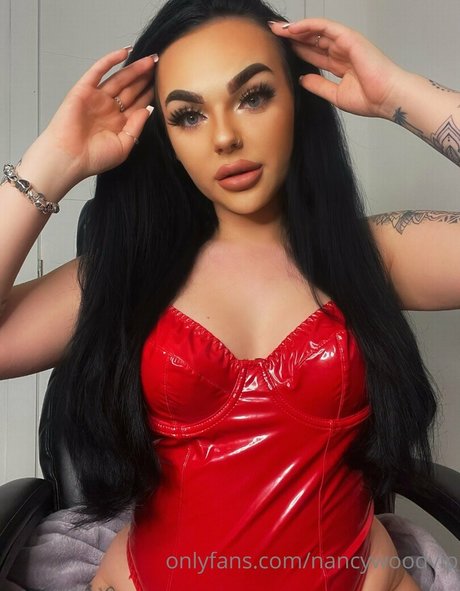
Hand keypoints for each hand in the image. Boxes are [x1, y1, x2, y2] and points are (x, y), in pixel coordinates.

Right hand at [39, 47, 156, 183]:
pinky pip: (98, 71)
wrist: (70, 158)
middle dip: (145, 78)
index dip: (150, 93)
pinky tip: (124, 52)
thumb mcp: (124, 145)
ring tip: (150, 60)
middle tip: (160, 65)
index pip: (138, 103)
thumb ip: (136, 126)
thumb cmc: (94, 158)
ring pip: (119, 79)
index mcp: (119, 123)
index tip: (164, 83)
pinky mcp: (84, 90)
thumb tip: (148, 109)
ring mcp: (97, 98)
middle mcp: (109, 109)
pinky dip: (110, 60)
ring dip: (134, 69)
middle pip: (131, 89)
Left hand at [269, 18, 405, 118]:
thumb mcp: (335, 94)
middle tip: (272, 34)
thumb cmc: (369, 99)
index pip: (313, 54)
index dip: (297, 50)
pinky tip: (292, 29)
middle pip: (312, 40)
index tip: (279, 50)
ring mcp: (346, 42)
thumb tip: (302, 79)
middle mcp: (342, 51)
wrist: (387, 99)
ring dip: (296, 29)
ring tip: (277, 29)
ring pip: (316, 30)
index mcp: (340, 64)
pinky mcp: (349, 37)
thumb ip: (318, 85)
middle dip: (292, 37)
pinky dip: (308, 26)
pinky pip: (324, 27)